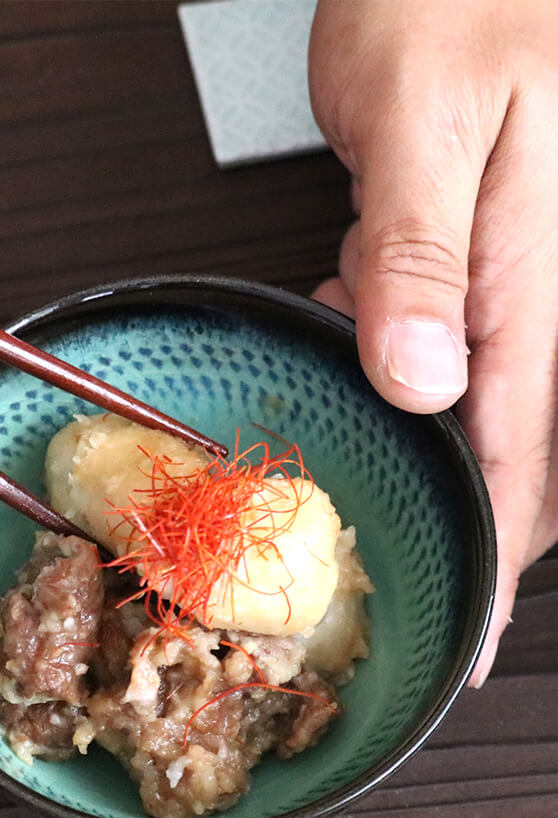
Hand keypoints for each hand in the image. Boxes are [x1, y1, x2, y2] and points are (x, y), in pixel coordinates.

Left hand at [308, 0, 557, 684]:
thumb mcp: (421, 125)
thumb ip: (419, 255)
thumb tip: (424, 378)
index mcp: (523, 285)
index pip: (522, 457)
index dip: (501, 563)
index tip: (475, 639)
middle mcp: (520, 294)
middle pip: (502, 449)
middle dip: (452, 516)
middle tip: (392, 568)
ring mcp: (494, 276)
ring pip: (462, 402)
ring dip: (406, 439)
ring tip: (352, 466)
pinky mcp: (457, 252)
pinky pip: (428, 337)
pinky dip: (381, 360)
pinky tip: (346, 338)